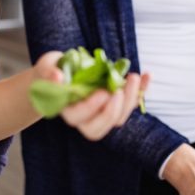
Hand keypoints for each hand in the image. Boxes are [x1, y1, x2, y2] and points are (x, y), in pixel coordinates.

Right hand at [33, 52, 150, 140]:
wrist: (61, 70)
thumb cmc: (51, 70)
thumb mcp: (46, 67)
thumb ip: (49, 73)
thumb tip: (57, 77)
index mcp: (66, 110)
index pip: (78, 118)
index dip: (91, 108)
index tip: (103, 92)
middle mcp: (84, 118)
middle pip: (99, 127)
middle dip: (113, 111)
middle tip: (120, 90)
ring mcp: (101, 112)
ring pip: (118, 118)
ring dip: (131, 100)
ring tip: (134, 77)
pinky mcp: (115, 103)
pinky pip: (131, 103)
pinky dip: (142, 90)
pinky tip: (148, 76)